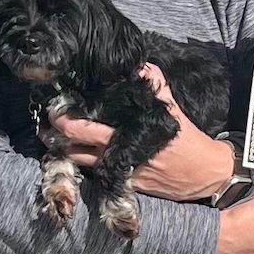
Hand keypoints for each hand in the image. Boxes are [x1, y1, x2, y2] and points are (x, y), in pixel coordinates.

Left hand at [51, 66, 235, 200]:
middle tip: (48, 123)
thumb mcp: (172, 110)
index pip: (86, 125)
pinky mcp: (125, 187)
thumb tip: (140, 66)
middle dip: (57, 133)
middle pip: (76, 145)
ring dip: (65, 152)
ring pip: (81, 164)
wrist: (205, 174)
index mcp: (129, 132)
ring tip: (53, 141)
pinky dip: (84, 168)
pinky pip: (97, 178)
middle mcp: (121, 154)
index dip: (66, 117)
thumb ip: (155, 86)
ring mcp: (120, 173)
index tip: (56, 106)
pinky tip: (75, 160)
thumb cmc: (188, 140)